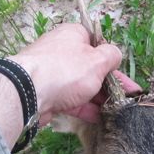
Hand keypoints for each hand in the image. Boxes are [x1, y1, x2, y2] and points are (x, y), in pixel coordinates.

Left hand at [9, 23, 140, 123]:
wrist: (28, 93)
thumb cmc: (66, 70)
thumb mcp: (98, 60)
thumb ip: (111, 56)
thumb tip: (115, 54)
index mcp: (73, 35)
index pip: (97, 43)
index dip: (112, 60)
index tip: (124, 76)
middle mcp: (61, 51)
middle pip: (90, 67)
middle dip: (108, 83)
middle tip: (125, 98)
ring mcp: (52, 73)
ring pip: (80, 85)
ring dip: (98, 98)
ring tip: (116, 111)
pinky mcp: (47, 93)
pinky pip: (70, 100)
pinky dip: (84, 108)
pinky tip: (98, 118)